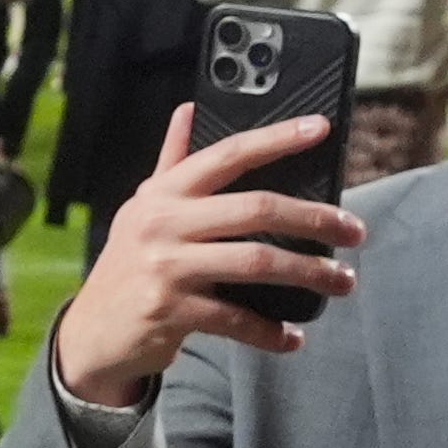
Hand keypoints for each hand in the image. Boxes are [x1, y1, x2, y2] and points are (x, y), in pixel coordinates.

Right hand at [52, 104, 360, 406]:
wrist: (93, 330)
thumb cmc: (129, 263)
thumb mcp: (143, 208)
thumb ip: (171, 162)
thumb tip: (189, 110)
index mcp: (162, 194)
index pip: (226, 155)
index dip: (275, 139)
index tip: (321, 128)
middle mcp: (161, 223)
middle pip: (254, 209)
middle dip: (314, 218)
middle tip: (354, 230)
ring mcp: (165, 266)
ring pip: (256, 261)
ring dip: (309, 273)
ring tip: (342, 282)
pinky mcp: (170, 309)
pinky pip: (237, 318)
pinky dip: (271, 331)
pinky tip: (292, 337)